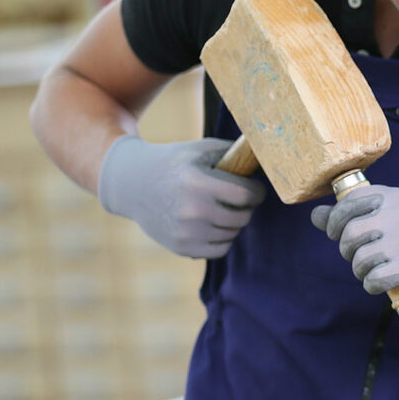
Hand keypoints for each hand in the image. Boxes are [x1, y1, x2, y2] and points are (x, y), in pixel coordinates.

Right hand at [97, 136, 266, 258]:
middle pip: (242, 216)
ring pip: (233, 233)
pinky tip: (213, 224)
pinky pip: (220, 250)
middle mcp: (192, 209)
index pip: (246, 195)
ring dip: (233, 222)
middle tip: (239, 199)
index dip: (256, 191)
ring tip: (222, 208)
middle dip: (246, 207)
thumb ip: (233, 153)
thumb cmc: (175, 163)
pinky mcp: (181, 247)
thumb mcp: (200, 149)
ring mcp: (185, 231)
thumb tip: (265, 159)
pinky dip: (222, 238)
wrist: (133, 184)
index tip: (254, 189)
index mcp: (197, 182)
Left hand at [310, 184, 398, 317]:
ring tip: (375, 272)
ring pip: (360, 258)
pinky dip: (372, 286)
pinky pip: (374, 279)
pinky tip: (382, 284)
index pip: (351, 200)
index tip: (337, 233)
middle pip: (350, 232)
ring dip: (361, 272)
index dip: (335, 220)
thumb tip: (316, 215)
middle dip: (348, 251)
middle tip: (361, 258)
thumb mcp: (391, 223)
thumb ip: (353, 217)